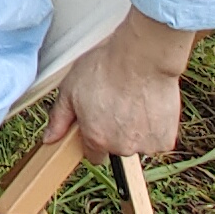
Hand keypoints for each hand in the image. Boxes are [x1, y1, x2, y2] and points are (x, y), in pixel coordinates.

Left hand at [44, 8, 193, 160]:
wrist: (143, 58)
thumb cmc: (106, 68)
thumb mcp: (70, 89)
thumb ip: (59, 118)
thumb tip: (48, 138)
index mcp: (96, 139)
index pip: (93, 155)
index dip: (94, 138)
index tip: (98, 122)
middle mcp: (121, 147)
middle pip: (116, 148)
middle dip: (115, 132)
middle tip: (116, 105)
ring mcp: (145, 145)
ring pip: (138, 144)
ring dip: (136, 130)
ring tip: (133, 102)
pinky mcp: (165, 140)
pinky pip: (158, 139)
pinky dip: (155, 127)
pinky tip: (149, 107)